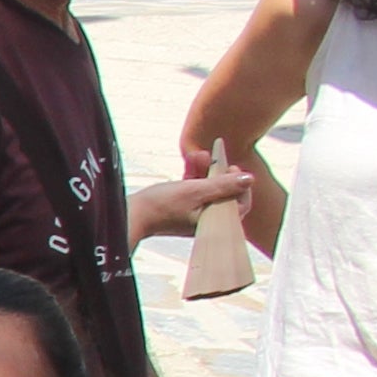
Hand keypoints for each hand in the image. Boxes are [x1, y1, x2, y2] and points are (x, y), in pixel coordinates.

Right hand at [127, 145, 256, 248]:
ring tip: (197, 154)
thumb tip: (249, 179)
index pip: (240, 204)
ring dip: (205, 170)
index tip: (231, 169)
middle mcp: (206, 220)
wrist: (127, 215)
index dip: (239, 185)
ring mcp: (193, 214)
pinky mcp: (180, 208)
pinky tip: (191, 161)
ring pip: (208, 189)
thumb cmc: (159, 207)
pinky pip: (194, 190)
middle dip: (219, 173)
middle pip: (224, 194)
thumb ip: (224, 185)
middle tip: (215, 159)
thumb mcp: (194, 191)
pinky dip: (194, 176)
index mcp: (213, 222)